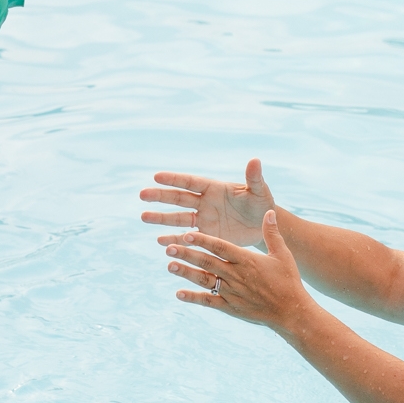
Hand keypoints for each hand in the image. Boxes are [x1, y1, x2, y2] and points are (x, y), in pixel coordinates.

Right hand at [139, 157, 274, 247]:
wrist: (261, 226)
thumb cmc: (261, 204)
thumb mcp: (259, 192)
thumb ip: (254, 178)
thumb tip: (255, 160)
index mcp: (214, 188)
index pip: (190, 182)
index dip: (174, 179)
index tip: (156, 177)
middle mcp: (204, 203)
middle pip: (178, 198)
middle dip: (160, 196)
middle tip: (142, 195)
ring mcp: (203, 220)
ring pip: (178, 218)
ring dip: (161, 218)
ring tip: (143, 217)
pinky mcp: (206, 237)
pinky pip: (187, 238)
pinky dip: (174, 240)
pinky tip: (160, 242)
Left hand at [163, 210, 312, 329]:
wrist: (291, 312)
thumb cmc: (288, 281)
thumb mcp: (283, 254)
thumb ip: (272, 233)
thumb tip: (269, 212)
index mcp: (247, 260)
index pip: (221, 247)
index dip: (203, 240)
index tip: (187, 234)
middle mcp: (236, 276)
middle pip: (207, 262)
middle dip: (187, 254)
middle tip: (169, 248)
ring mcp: (232, 293)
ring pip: (204, 281)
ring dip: (186, 273)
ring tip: (170, 266)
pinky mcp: (230, 307)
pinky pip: (208, 301)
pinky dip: (193, 298)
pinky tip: (179, 293)